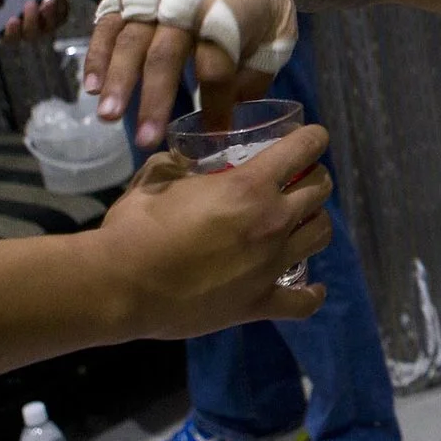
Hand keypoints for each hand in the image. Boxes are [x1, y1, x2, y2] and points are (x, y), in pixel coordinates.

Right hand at [0, 0, 68, 42]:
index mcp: (11, 32)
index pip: (11, 38)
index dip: (12, 31)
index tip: (12, 19)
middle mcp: (29, 33)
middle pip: (32, 33)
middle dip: (32, 19)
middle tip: (30, 4)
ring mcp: (46, 27)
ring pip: (50, 25)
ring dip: (50, 13)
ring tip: (49, 0)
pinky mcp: (59, 18)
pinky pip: (62, 11)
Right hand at [86, 0, 304, 147]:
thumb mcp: (280, 30)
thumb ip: (261, 70)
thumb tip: (233, 108)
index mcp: (229, 11)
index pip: (218, 64)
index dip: (216, 102)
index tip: (214, 135)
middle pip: (166, 52)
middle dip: (154, 97)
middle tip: (145, 139)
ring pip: (130, 37)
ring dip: (116, 79)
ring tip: (107, 117)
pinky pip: (109, 21)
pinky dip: (97, 53)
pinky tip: (91, 87)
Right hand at [92, 124, 332, 336]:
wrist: (119, 284)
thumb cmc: (135, 225)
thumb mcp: (158, 177)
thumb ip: (180, 163)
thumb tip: (185, 158)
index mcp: (249, 186)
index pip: (303, 149)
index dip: (312, 138)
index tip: (312, 137)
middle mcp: (271, 221)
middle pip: (320, 190)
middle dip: (314, 177)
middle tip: (299, 179)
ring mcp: (270, 265)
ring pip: (321, 235)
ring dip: (315, 222)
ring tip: (300, 222)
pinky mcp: (260, 303)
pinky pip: (303, 302)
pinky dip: (312, 292)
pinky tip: (312, 285)